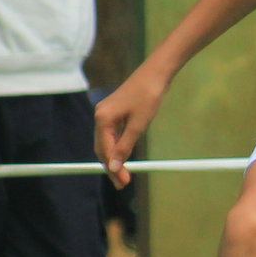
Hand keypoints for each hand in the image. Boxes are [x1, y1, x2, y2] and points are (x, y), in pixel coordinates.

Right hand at [94, 68, 169, 186]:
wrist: (155, 73)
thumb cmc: (148, 96)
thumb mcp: (138, 125)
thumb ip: (125, 147)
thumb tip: (114, 167)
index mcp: (103, 118)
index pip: (105, 151)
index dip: (113, 169)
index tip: (123, 183)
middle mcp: (100, 115)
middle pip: (102, 147)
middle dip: (112, 166)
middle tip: (123, 183)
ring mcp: (106, 112)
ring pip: (106, 141)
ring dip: (114, 157)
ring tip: (124, 174)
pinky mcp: (114, 110)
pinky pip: (112, 133)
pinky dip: (117, 146)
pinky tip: (124, 156)